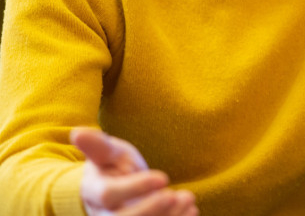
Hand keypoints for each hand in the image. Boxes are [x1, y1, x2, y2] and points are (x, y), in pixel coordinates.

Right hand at [71, 127, 197, 215]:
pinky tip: (190, 210)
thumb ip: (97, 145)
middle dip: (151, 210)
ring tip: (188, 199)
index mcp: (94, 192)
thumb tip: (77, 132)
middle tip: (174, 195)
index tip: (164, 177)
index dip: (135, 188)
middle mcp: (104, 215)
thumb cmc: (112, 167)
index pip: (109, 195)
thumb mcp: (107, 153)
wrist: (116, 189)